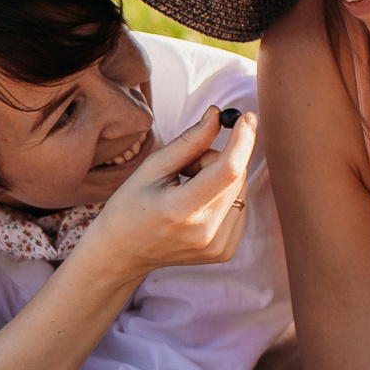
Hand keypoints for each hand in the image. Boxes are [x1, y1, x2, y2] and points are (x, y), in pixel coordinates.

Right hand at [83, 108, 254, 281]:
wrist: (121, 254)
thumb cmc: (130, 206)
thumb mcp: (151, 168)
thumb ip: (189, 141)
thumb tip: (219, 115)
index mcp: (180, 211)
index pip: (228, 171)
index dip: (242, 140)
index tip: (247, 117)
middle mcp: (204, 232)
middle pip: (235, 176)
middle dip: (216, 160)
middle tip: (186, 169)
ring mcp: (217, 246)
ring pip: (241, 190)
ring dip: (221, 180)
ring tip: (186, 191)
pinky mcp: (225, 251)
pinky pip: (239, 208)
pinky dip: (223, 199)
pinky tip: (196, 208)